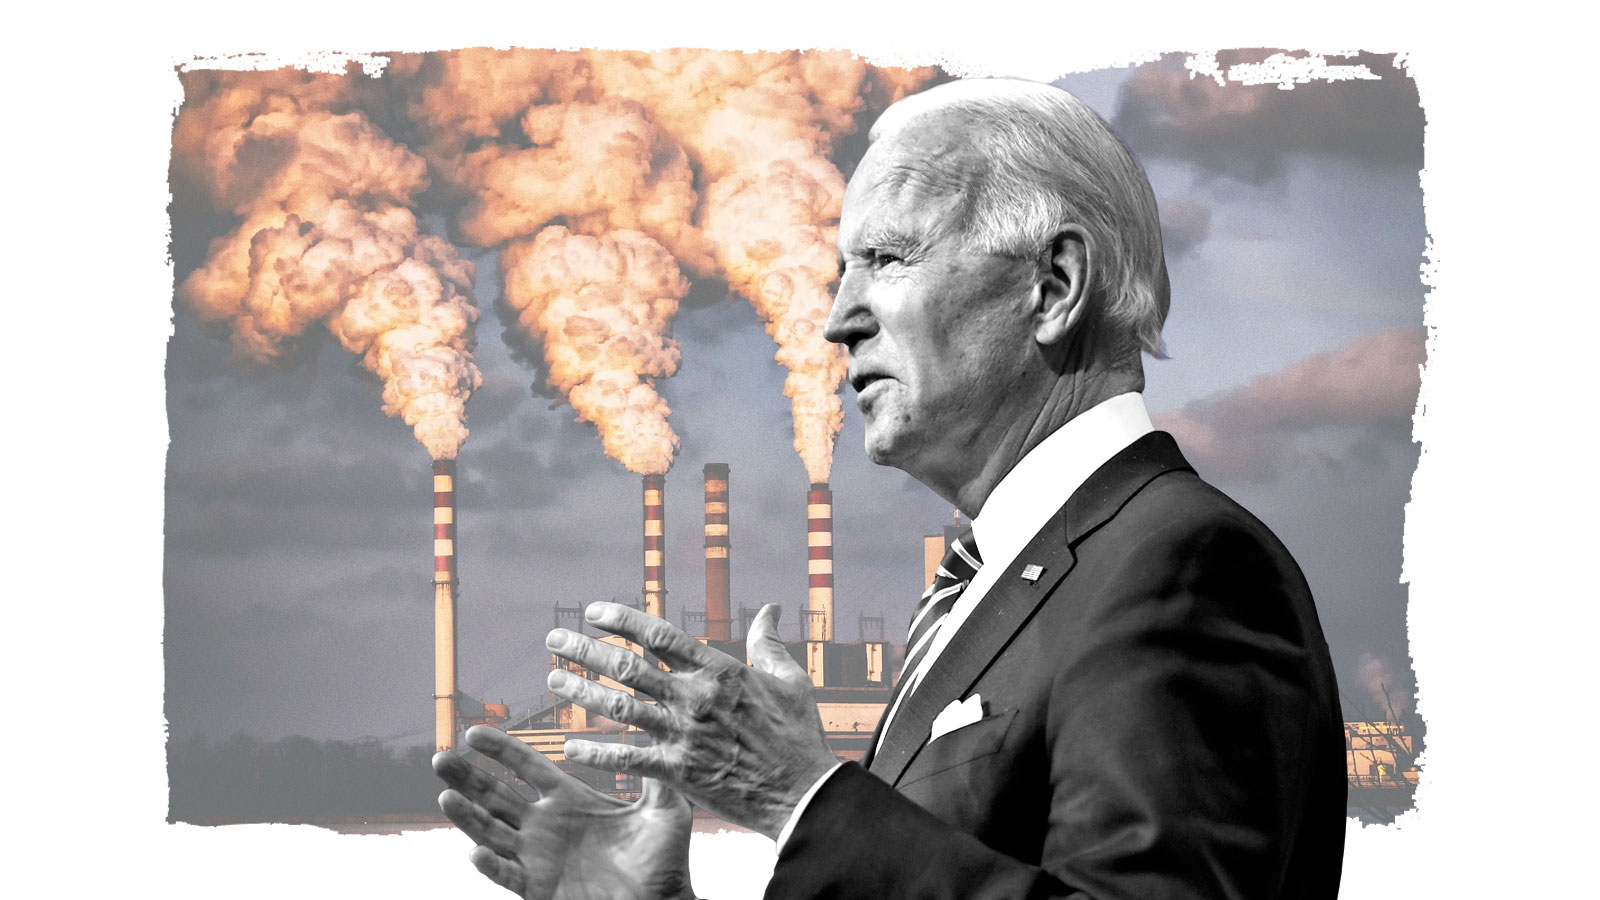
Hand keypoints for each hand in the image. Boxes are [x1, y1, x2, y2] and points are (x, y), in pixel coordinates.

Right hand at [433, 725, 694, 899]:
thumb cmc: (667, 861)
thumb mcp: (666, 809)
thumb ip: (658, 772)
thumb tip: (662, 727)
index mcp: (570, 801)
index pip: (527, 767)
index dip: (500, 750)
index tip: (473, 731)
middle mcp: (547, 826)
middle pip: (496, 796)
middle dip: (468, 777)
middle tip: (439, 757)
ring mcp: (539, 858)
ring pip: (492, 832)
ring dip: (467, 816)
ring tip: (445, 795)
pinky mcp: (540, 889)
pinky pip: (509, 875)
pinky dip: (492, 865)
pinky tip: (477, 851)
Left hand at [545, 602, 837, 838]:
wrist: (801, 793)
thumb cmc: (798, 735)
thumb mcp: (789, 680)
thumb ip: (769, 643)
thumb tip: (769, 609)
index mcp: (720, 671)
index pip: (661, 636)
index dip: (623, 620)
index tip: (594, 611)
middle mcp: (695, 698)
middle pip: (629, 668)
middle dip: (586, 650)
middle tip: (554, 640)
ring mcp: (684, 735)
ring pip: (621, 708)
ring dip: (583, 692)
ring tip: (553, 680)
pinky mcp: (679, 770)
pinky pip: (628, 759)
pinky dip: (597, 753)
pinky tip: (570, 745)